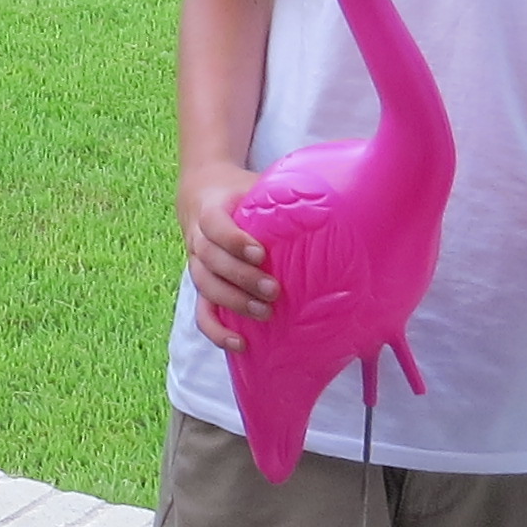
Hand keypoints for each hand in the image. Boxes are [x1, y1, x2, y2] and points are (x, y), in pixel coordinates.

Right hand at [181, 171, 273, 352]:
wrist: (201, 193)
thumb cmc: (238, 191)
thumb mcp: (254, 183)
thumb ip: (280, 193)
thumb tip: (330, 196)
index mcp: (210, 210)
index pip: (215, 226)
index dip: (234, 241)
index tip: (260, 253)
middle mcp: (197, 239)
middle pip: (212, 261)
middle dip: (242, 278)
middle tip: (273, 290)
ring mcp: (196, 264)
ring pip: (206, 287)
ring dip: (234, 303)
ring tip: (265, 313)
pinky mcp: (201, 285)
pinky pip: (202, 312)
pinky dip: (216, 331)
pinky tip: (239, 343)